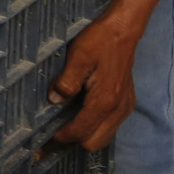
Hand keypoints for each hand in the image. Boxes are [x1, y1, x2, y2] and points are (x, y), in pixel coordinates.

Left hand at [49, 9, 145, 150]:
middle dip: (74, 140)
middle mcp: (118, 109)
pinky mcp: (127, 102)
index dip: (63, 136)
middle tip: (55, 131)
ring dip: (86, 134)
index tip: (46, 134)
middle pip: (94, 143)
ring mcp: (125, 107)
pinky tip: (82, 113)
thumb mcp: (78, 57)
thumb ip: (66, 82)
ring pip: (104, 137)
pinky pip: (110, 126)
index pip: (81, 132)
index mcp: (105, 101)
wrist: (123, 29)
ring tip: (66, 123)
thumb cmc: (99, 40)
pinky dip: (96, 126)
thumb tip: (54, 101)